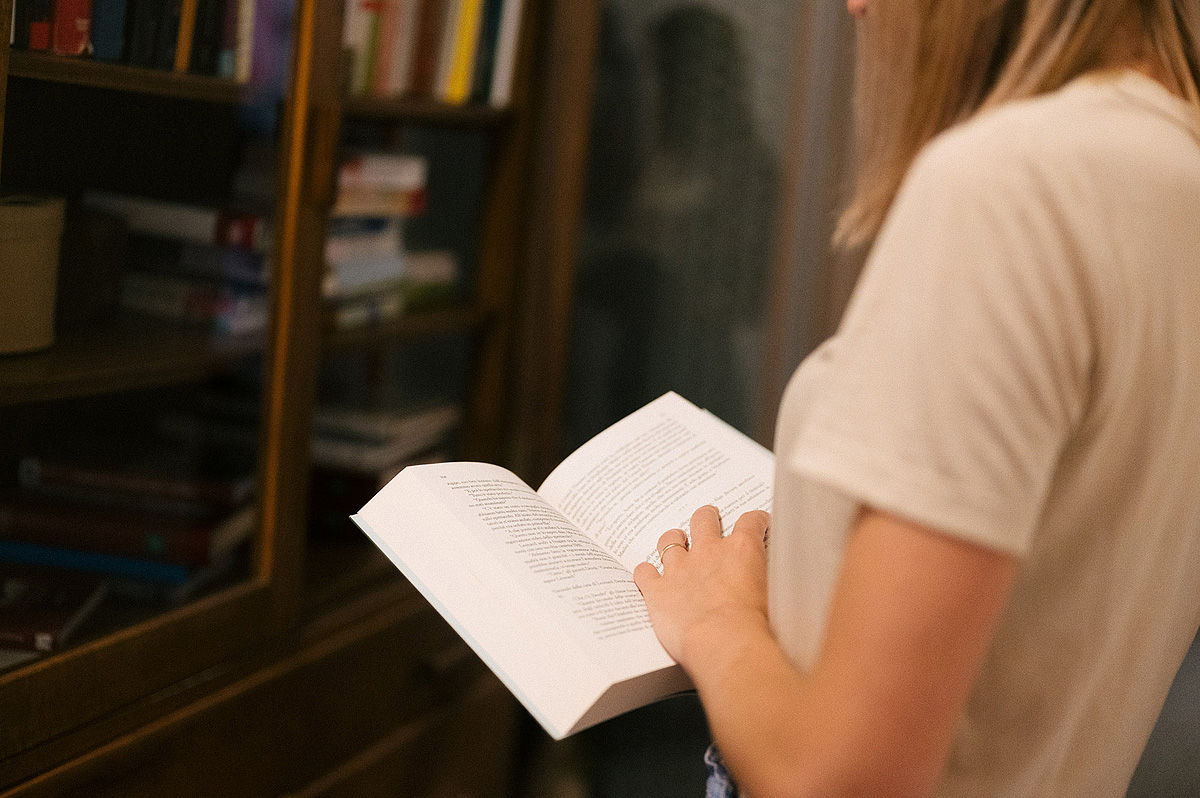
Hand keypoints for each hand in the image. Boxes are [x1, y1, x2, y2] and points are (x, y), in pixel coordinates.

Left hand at [633, 506, 770, 672]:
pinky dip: (645, 573)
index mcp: (742, 550)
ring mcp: (680, 568)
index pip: (750, 522)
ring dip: (672, 539)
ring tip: (674, 539)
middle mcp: (709, 552)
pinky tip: (646, 575)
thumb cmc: (756, 627)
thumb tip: (768, 579)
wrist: (726, 642)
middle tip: (708, 518)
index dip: (754, 520)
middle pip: (703, 520)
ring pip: (670, 540)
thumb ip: (766, 579)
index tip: (756, 522)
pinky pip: (644, 572)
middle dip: (706, 517)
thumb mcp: (774, 596)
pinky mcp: (658, 590)